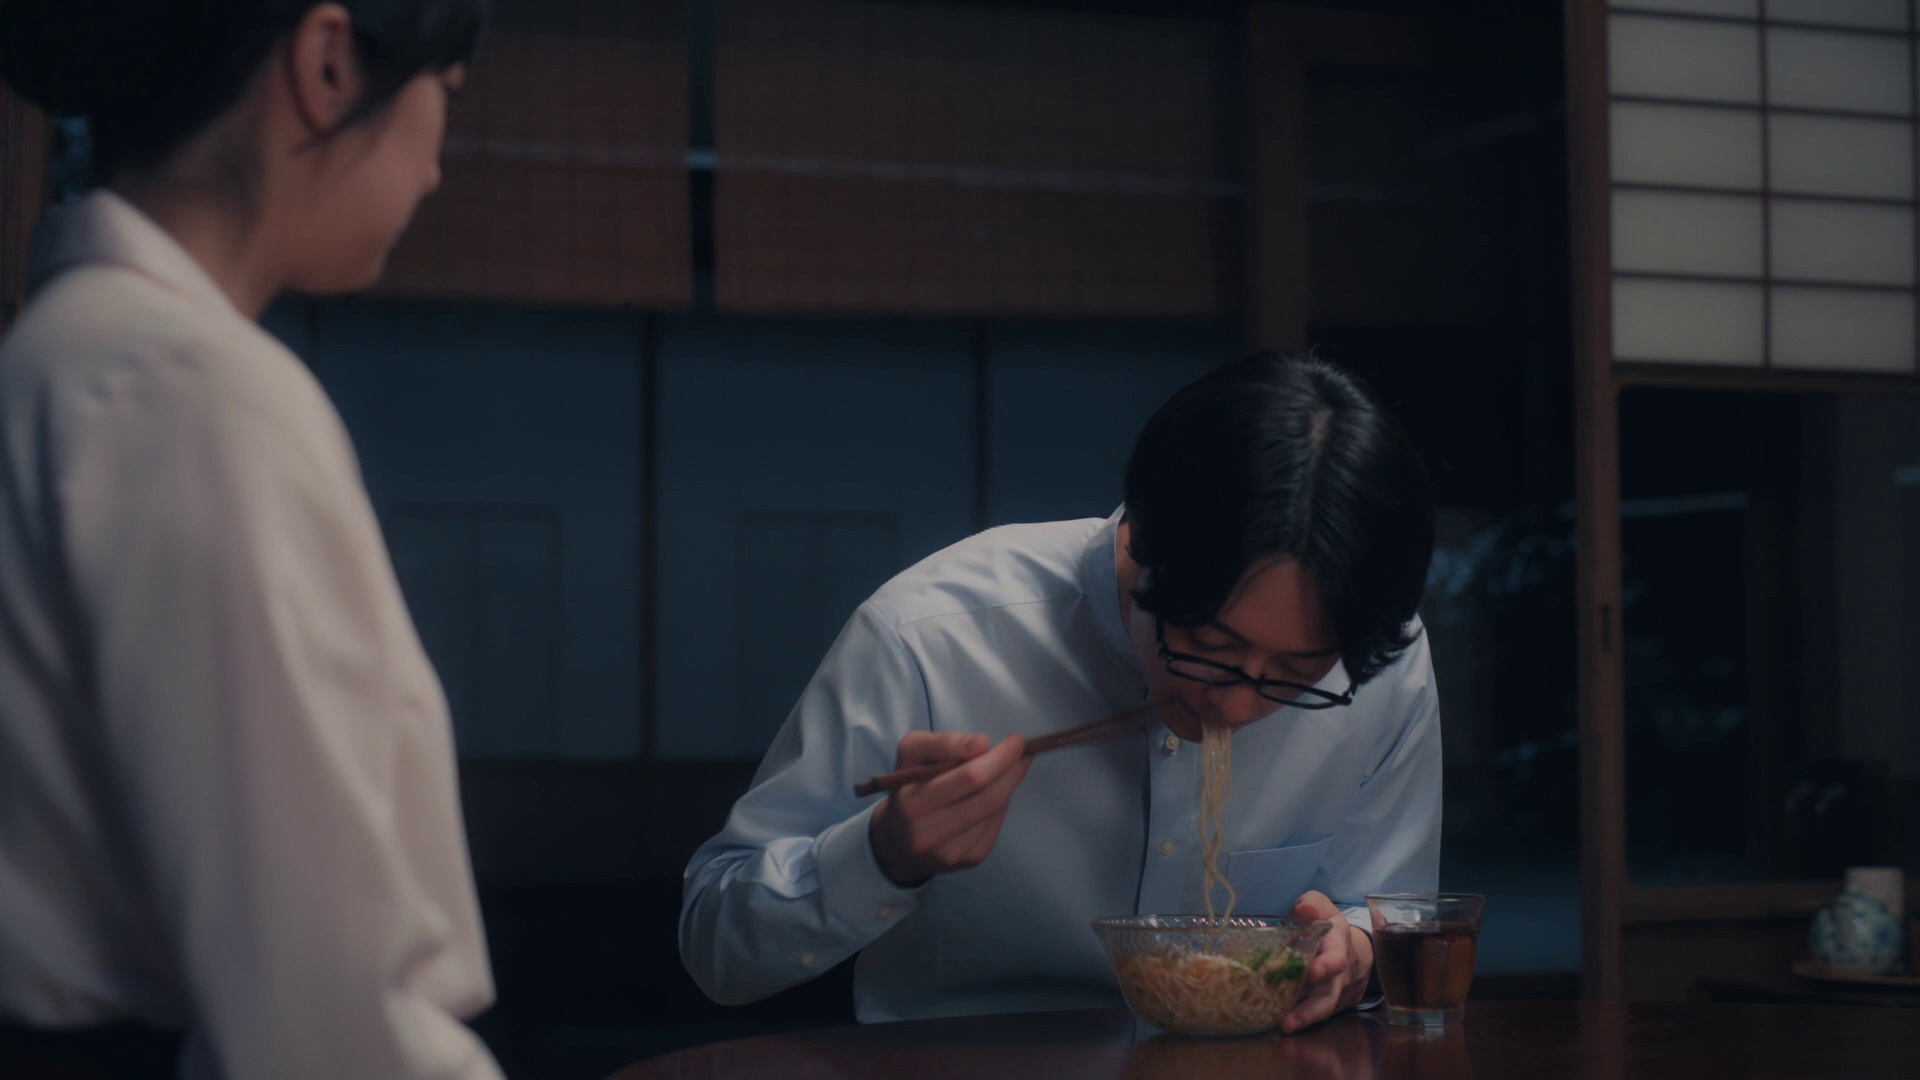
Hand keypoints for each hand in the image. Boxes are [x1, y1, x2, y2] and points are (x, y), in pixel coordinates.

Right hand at [867, 731, 1030, 886]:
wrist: (899, 839)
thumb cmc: (909, 786)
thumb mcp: (912, 753)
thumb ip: (944, 742)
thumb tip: (983, 744)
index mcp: (913, 804)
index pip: (969, 778)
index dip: (999, 758)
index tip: (1016, 741)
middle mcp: (930, 835)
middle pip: (989, 797)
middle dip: (1012, 770)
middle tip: (1022, 752)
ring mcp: (953, 852)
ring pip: (997, 810)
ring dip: (1008, 784)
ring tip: (1006, 768)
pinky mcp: (969, 859)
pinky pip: (996, 824)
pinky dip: (1000, 803)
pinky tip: (991, 793)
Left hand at [1282, 890, 1373, 1033]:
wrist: (1353, 951)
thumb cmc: (1328, 926)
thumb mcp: (1323, 908)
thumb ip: (1313, 905)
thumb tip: (1304, 909)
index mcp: (1338, 945)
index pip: (1337, 957)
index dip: (1327, 965)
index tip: (1313, 973)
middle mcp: (1340, 974)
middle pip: (1329, 995)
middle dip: (1311, 1010)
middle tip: (1289, 1021)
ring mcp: (1336, 994)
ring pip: (1322, 1010)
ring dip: (1302, 1020)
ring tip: (1283, 1027)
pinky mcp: (1328, 1006)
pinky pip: (1316, 1015)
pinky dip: (1300, 1021)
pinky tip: (1278, 1024)